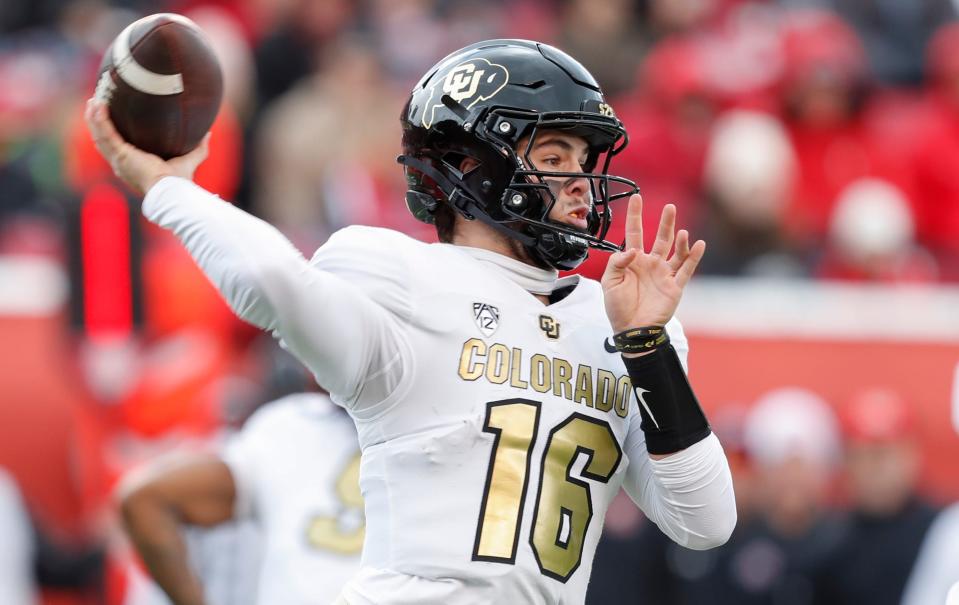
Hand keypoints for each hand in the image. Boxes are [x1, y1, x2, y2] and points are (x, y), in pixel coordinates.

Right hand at [84, 99, 209, 194]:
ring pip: (99, 136)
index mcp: (132, 166)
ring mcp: (118, 161)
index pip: (116, 148)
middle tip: (96, 103)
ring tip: (93, 100)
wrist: (172, 191)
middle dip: (97, 122)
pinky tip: (98, 105)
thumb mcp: (189, 160)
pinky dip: (100, 120)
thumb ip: (199, 148)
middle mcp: (121, 164)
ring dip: (94, 118)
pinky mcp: (120, 156)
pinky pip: (105, 134)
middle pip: (102, 140)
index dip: (110, 134)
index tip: (109, 118)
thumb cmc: (179, 182)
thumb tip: (208, 133)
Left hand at [601, 195, 704, 333]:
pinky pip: (686, 269)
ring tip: (681, 231)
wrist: (631, 330)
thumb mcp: (609, 282)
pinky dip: (693, 257)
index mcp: (633, 261)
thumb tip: (632, 250)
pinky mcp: (675, 286)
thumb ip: (617, 262)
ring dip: (680, 240)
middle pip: (660, 238)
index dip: (635, 215)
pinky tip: (698, 245)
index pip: (634, 233)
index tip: (637, 197)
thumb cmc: (618, 307)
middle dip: (665, 222)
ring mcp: (664, 274)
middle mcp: (651, 264)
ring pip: (675, 251)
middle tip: (669, 207)